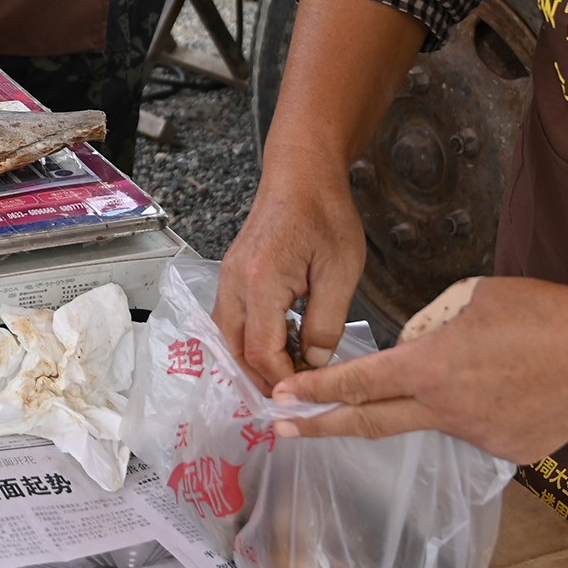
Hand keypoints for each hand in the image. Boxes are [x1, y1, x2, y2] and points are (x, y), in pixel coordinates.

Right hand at [213, 135, 371, 384]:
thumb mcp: (340, 272)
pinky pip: (232, 319)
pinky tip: (279, 345)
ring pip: (228, 337)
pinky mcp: (232, 274)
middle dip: (263, 379)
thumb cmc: (326, 215)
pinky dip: (249, 341)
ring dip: (253, 361)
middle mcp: (234, 284)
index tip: (311, 393)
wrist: (301, 173)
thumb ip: (326, 324)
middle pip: (235, 351)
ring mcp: (228, 278)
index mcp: (261, 283)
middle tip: (295, 395)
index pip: (262, 352)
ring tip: (288, 374)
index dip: (284, 379)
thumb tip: (314, 363)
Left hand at [269, 276, 567, 463]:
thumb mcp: (471, 298)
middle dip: (321, 425)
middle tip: (283, 430)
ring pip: (439, 419)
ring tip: (493, 366)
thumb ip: (433, 327)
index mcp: (431, 368)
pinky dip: (487, 408)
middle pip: (370, 422)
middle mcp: (446, 410)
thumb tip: (419, 348)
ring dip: (442, 399)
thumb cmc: (543, 312)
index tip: (280, 397)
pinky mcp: (510, 453)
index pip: (358, 383)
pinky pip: (482, 428)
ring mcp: (479, 437)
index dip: (314, 390)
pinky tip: (520, 385)